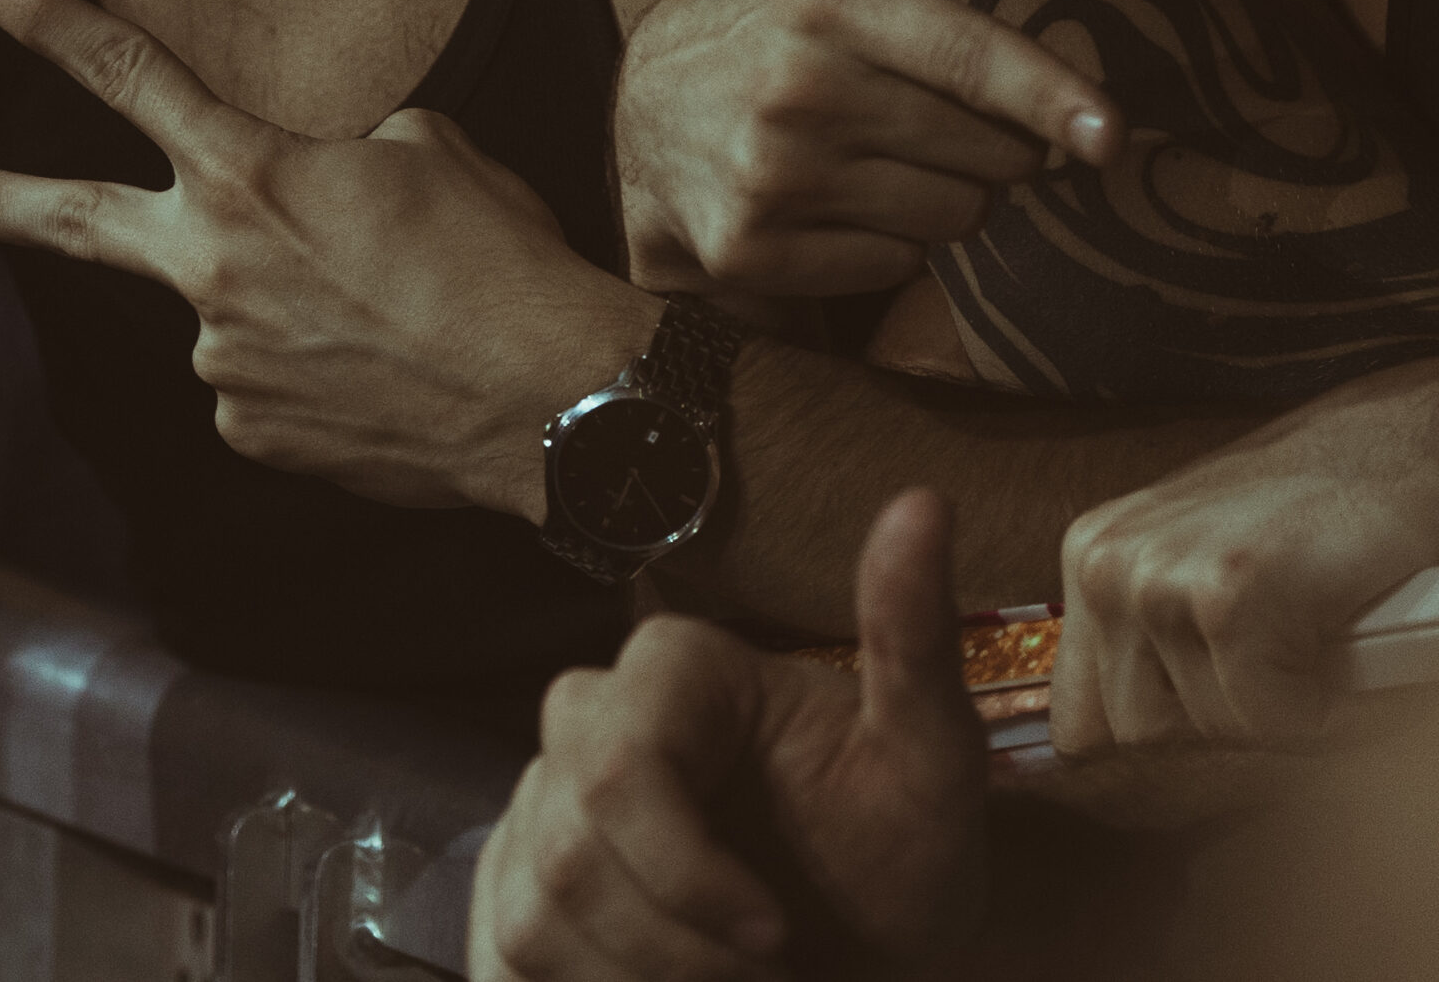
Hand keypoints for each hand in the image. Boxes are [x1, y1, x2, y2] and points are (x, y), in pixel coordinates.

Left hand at [0, 0, 651, 513]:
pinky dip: (312, 370)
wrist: (548, 399)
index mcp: (251, 171)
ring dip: (288, 307)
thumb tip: (317, 192)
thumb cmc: (497, 260)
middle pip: (78, 219)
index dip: (46, 18)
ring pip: (232, 310)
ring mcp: (222, 358)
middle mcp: (212, 265)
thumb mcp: (426, 151)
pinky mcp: (249, 430)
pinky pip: (264, 382)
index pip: (126, 72)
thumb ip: (339, 154)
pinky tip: (380, 374)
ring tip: (389, 318)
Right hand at [471, 488, 989, 979]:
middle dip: (678, 947)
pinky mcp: (507, 886)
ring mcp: (534, 807)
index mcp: (670, 670)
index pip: (622, 776)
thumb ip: (915, 640)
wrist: (863, 941)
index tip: (777, 936)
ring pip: (536, 922)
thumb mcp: (930, 761)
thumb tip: (923, 502)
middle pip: (571, 859)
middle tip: (769, 974)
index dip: (688, 878)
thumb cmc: (898, 852)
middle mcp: (582, 720)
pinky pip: (508, 962)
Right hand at [613, 0, 1119, 301]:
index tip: (1109, 137)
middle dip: (983, 137)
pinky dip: (885, 246)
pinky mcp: (750, 251)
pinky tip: (831, 199)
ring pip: (954, 216)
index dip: (1043, 94)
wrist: (646, 114)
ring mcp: (768, 177)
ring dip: (938, 192)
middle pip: (991, 153)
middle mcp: (796, 88)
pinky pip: (898, 267)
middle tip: (912, 99)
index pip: (965, 53)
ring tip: (868, 146)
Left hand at [1048, 351, 1438, 765]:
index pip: (1082, 721)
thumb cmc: (1343, 520)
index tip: (1244, 689)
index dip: (1174, 730)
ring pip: (1209, 732)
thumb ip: (1163, 645)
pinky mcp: (1228, 590)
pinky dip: (1329, 705)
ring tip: (1329, 630)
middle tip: (1302, 646)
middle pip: (1145, 735)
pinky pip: (1267, 718)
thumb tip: (1104, 757)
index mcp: (1097, 556)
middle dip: (1232, 714)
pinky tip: (1359, 636)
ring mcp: (1159, 572)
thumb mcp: (1222, 568)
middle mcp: (1106, 560)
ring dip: (1283, 707)